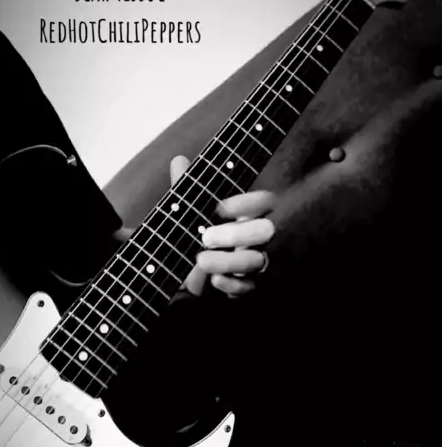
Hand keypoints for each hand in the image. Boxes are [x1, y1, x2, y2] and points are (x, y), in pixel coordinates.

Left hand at [170, 155, 275, 296]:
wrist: (185, 273)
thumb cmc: (195, 234)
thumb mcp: (187, 211)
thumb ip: (185, 188)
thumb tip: (179, 159)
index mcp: (248, 213)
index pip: (264, 201)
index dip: (246, 203)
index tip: (218, 208)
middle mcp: (258, 236)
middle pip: (266, 231)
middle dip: (236, 234)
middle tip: (206, 237)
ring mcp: (256, 261)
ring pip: (256, 260)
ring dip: (228, 261)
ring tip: (200, 260)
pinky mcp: (249, 285)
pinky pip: (249, 287)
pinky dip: (232, 285)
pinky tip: (214, 281)